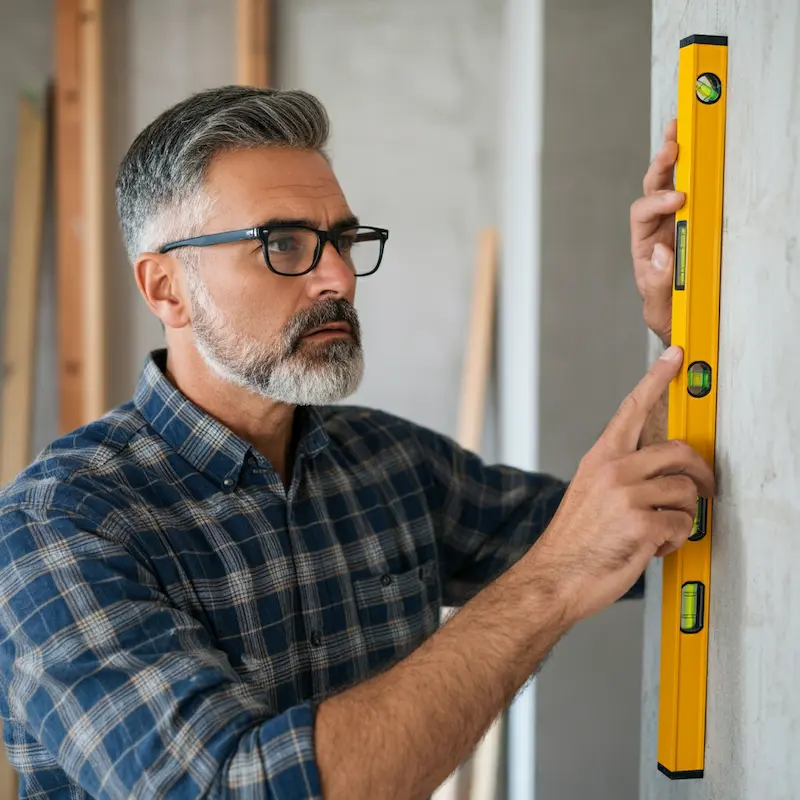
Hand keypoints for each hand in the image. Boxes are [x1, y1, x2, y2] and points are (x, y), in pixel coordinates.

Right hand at [529, 345, 715, 623]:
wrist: (556, 576)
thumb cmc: (574, 541)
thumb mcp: (590, 493)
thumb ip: (623, 474)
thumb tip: (665, 472)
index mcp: (600, 459)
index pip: (632, 409)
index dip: (656, 380)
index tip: (675, 358)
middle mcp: (612, 470)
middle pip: (679, 451)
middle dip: (700, 473)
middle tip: (704, 487)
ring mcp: (626, 495)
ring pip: (686, 492)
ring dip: (681, 516)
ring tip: (656, 531)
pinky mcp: (641, 523)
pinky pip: (683, 524)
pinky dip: (674, 541)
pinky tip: (649, 547)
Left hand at [630, 119, 684, 345]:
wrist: (685, 322)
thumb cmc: (669, 312)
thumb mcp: (660, 307)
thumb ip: (657, 284)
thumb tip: (662, 252)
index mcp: (644, 246)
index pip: (642, 214)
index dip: (656, 203)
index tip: (677, 199)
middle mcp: (658, 229)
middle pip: (653, 189)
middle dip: (660, 166)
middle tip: (672, 145)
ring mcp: (677, 224)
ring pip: (670, 184)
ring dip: (673, 158)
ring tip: (677, 132)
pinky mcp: (696, 223)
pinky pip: (695, 193)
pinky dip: (694, 171)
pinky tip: (699, 151)